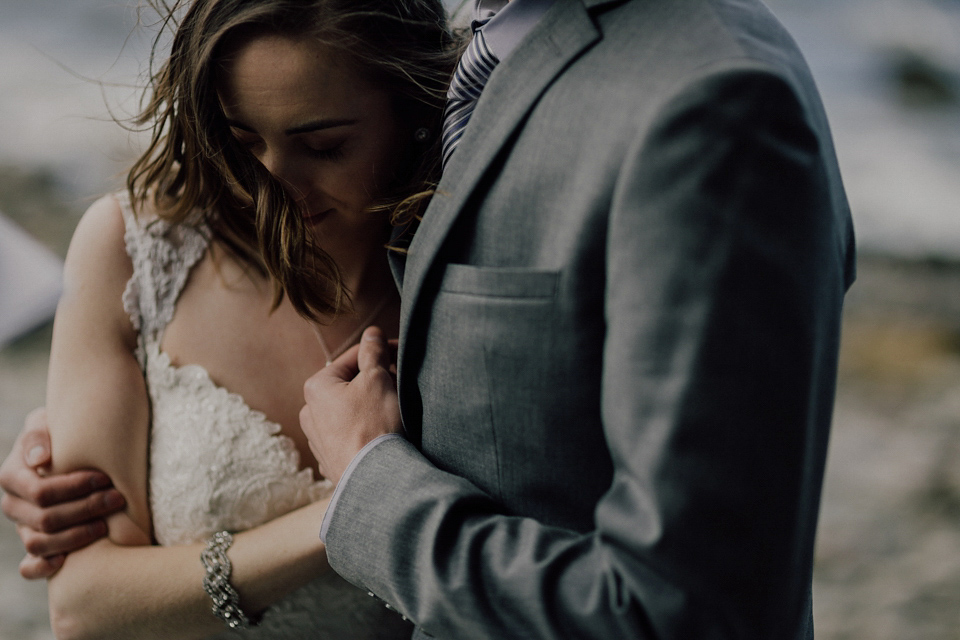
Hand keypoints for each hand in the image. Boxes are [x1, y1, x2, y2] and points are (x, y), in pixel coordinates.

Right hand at [0, 408, 124, 578]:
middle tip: (117, 499)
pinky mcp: (34, 544)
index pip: (41, 492)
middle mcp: (13, 504)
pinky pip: (29, 567)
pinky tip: (66, 563)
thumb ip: (38, 436)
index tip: (105, 478)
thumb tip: (41, 460)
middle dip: (85, 510)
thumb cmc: (60, 432)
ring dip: (74, 538)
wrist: (65, 447)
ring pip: (39, 544)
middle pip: (45, 519)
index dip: (74, 489)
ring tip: (106, 526)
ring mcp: (22, 526)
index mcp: (12, 476)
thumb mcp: (47, 422)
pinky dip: (43, 568)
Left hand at [300, 326, 401, 484]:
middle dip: (376, 382)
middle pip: (350, 385)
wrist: (376, 479)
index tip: (402, 355)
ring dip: (371, 406)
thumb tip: (372, 333)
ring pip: (351, 411)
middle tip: (400, 384)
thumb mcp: (378, 379)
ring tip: (394, 411)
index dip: (381, 353)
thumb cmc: (375, 425)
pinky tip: (383, 435)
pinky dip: (367, 430)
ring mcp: (319, 441)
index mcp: (317, 387)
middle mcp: (310, 413)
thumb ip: (373, 352)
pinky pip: (352, 436)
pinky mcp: (332, 462)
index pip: (353, 358)